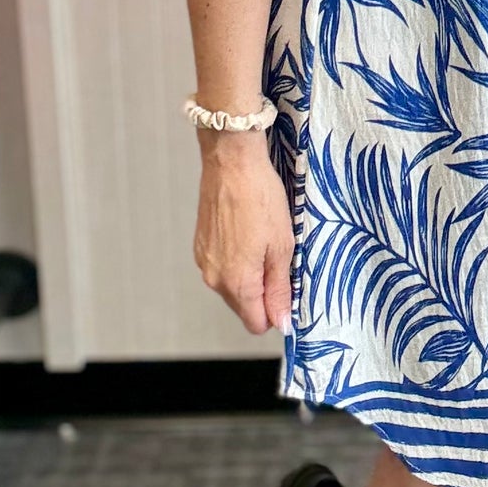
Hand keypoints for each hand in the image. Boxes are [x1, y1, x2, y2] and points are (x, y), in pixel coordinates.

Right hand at [192, 129, 294, 336]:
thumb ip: (280, 288)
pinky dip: (235, 259)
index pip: (256, 324)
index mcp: (237, 282)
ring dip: (249, 274)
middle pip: (243, 306)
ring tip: (262, 241)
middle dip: (262, 292)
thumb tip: (281, 321)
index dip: (275, 312)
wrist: (231, 162)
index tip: (287, 290)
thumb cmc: (259, 197)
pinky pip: (221, 267)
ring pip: (232, 287)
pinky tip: (246, 233)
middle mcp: (215, 278)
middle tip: (278, 257)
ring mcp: (204, 262)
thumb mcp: (282, 245)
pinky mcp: (200, 247)